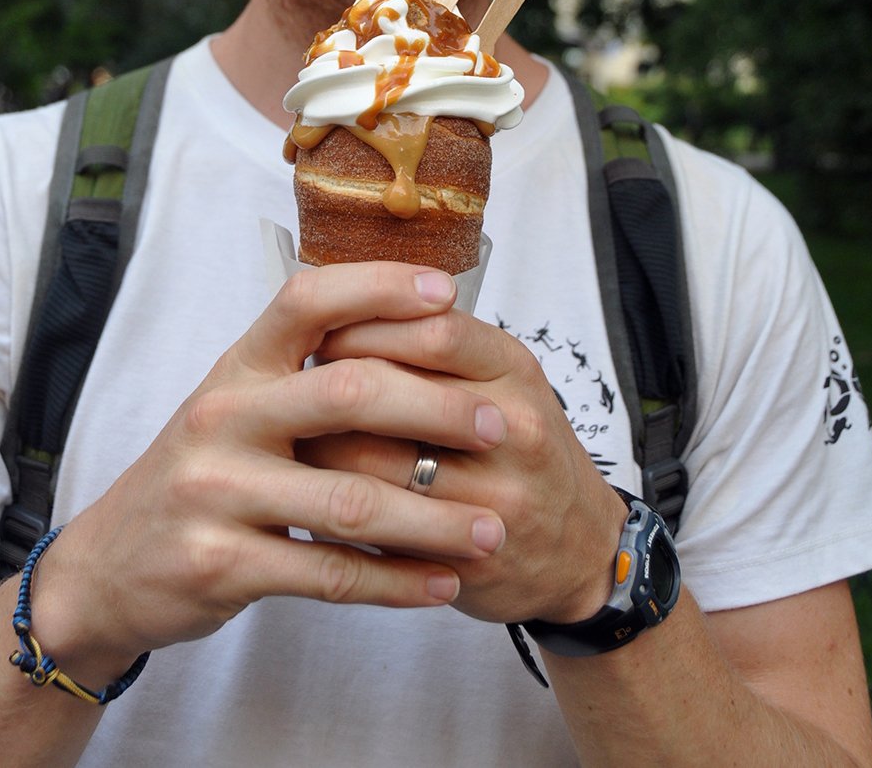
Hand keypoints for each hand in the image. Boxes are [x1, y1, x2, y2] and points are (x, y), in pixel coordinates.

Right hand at [27, 263, 511, 674]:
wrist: (109, 566)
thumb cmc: (204, 473)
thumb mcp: (237, 404)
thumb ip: (306, 373)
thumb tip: (414, 329)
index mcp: (236, 366)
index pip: (308, 299)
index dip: (379, 286)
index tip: (448, 291)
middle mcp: (223, 416)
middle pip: (349, 392)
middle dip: (436, 409)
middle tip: (498, 429)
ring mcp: (218, 491)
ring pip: (351, 498)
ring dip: (433, 518)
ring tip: (492, 529)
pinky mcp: (220, 564)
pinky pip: (329, 573)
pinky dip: (395, 583)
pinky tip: (442, 586)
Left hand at [299, 304, 627, 626]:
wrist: (578, 550)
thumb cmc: (517, 450)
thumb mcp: (498, 379)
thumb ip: (432, 347)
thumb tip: (335, 317)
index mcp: (512, 367)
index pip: (431, 326)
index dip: (364, 325)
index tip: (323, 333)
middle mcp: (512, 426)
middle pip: (393, 390)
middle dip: (329, 387)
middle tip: (295, 388)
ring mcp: (494, 496)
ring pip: (373, 464)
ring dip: (318, 448)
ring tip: (293, 439)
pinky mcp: (467, 555)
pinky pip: (379, 526)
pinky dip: (337, 507)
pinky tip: (314, 496)